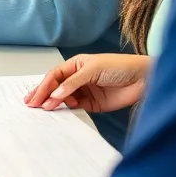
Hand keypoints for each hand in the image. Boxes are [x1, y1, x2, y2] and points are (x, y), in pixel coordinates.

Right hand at [24, 53, 152, 112]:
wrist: (143, 79)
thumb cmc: (120, 66)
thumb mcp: (92, 70)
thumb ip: (72, 83)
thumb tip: (54, 95)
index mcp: (76, 65)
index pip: (55, 76)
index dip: (44, 86)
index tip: (36, 97)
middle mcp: (78, 78)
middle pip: (56, 87)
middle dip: (43, 95)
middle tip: (31, 105)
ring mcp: (85, 91)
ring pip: (64, 99)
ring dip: (54, 104)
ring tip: (46, 110)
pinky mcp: (93, 104)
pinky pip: (76, 108)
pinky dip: (67, 110)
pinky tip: (61, 112)